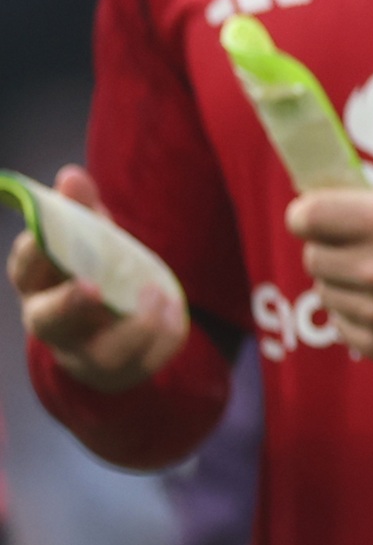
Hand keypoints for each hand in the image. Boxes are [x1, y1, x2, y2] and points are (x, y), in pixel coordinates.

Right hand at [11, 166, 185, 391]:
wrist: (111, 326)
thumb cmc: (94, 268)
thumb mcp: (91, 237)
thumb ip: (82, 209)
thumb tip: (70, 174)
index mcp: (38, 283)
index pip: (25, 268)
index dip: (34, 253)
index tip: (47, 236)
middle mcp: (52, 321)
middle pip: (48, 320)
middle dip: (68, 304)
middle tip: (92, 286)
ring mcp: (83, 352)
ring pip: (102, 353)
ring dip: (134, 327)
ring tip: (157, 293)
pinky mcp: (118, 370)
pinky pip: (143, 361)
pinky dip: (164, 336)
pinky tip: (175, 309)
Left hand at [288, 189, 372, 372]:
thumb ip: (371, 207)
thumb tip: (315, 204)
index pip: (307, 216)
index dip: (307, 216)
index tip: (315, 219)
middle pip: (313, 255)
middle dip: (332, 250)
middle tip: (362, 252)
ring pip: (324, 290)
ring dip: (345, 284)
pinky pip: (340, 322)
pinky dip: (357, 314)